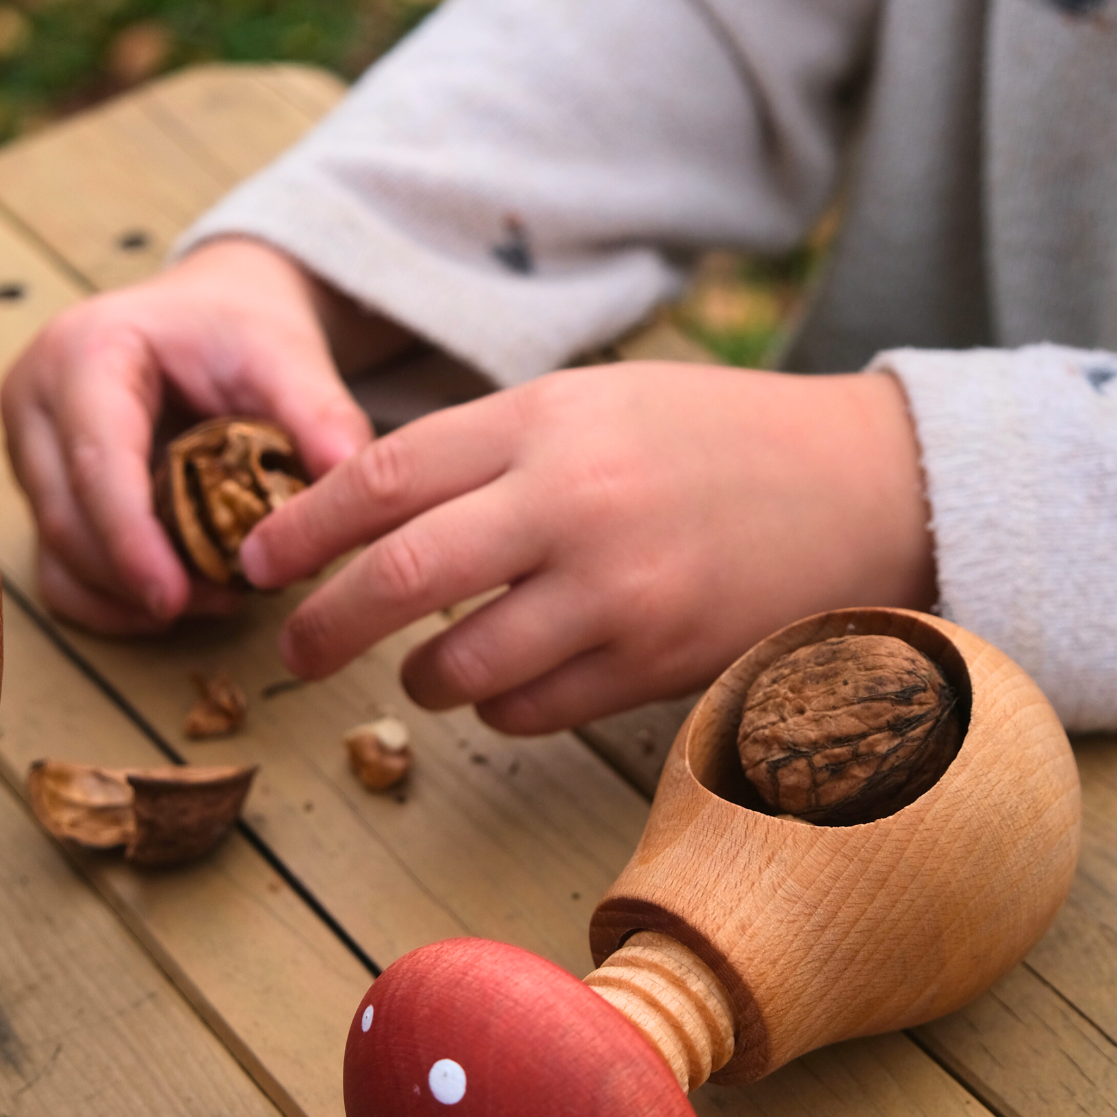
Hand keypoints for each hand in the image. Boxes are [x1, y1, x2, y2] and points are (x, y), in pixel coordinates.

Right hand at [0, 237, 386, 633]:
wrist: (209, 315)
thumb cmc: (238, 329)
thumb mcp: (286, 354)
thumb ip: (319, 412)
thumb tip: (351, 480)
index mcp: (83, 353)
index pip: (95, 462)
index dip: (130, 541)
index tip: (173, 600)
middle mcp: (37, 402)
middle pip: (67, 519)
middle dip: (140, 577)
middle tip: (226, 600)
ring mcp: (28, 450)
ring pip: (57, 554)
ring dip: (129, 596)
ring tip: (214, 598)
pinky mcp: (41, 491)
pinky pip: (57, 572)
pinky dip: (109, 602)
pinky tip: (172, 606)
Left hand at [240, 361, 936, 732]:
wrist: (861, 487)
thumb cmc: (712, 439)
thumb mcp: (594, 405)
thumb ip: (486, 450)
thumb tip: (363, 513)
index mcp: (545, 421)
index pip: (383, 477)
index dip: (301, 527)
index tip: (255, 561)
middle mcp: (572, 504)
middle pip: (399, 576)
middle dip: (324, 623)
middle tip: (292, 651)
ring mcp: (617, 593)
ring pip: (461, 664)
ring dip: (420, 675)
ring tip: (422, 665)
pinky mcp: (654, 665)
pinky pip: (530, 712)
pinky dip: (498, 706)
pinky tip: (508, 680)